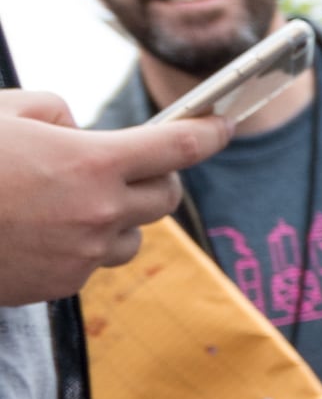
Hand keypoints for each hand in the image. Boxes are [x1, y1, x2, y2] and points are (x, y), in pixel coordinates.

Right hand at [0, 94, 222, 304]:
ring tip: (79, 201)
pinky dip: (80, 246)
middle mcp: (98, 213)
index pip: (179, 147)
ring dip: (120, 217)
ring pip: (132, 236)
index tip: (222, 125)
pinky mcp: (58, 286)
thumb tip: (78, 132)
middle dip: (158, 177)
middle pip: (166, 197)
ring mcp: (80, 255)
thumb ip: (56, 113)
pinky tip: (43, 230)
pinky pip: (91, 264)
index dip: (208, 133)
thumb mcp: (4, 112)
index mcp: (92, 163)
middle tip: (136, 165)